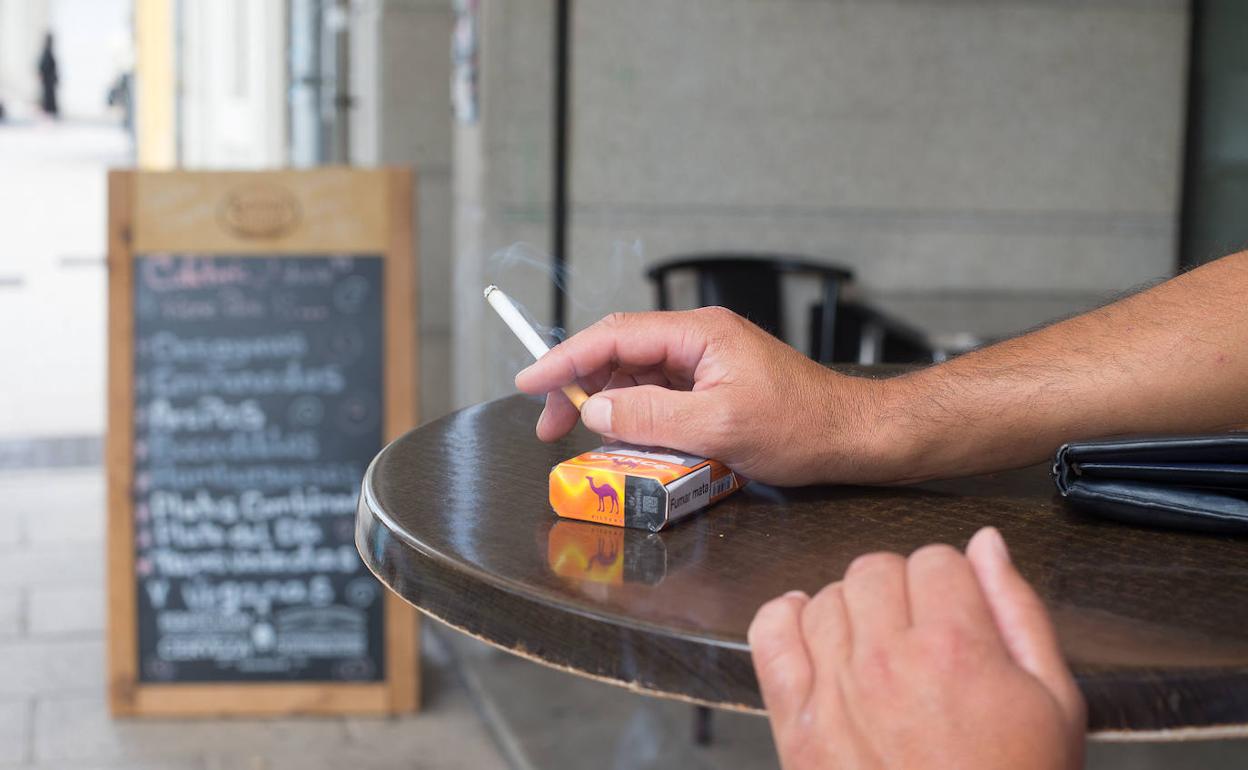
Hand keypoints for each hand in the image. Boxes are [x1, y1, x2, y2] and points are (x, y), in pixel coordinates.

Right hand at [515, 307, 901, 485]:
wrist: (852, 437)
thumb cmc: (800, 428)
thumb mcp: (720, 428)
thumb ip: (652, 416)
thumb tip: (598, 411)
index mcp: (698, 334)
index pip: (614, 337)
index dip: (565, 359)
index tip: (529, 382)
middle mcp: (698, 339)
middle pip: (618, 352)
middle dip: (579, 386)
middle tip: (552, 428)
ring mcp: (705, 362)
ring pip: (636, 375)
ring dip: (606, 405)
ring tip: (584, 440)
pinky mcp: (713, 385)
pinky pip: (659, 395)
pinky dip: (634, 415)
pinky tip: (625, 440)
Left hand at [748, 527, 1085, 769]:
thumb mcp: (1056, 703)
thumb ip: (1018, 610)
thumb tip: (987, 542)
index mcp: (954, 647)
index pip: (937, 559)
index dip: (953, 583)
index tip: (960, 612)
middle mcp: (885, 658)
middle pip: (875, 569)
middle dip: (903, 590)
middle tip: (923, 633)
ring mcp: (833, 688)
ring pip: (826, 596)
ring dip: (852, 609)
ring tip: (878, 647)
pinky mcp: (795, 722)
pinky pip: (770, 636)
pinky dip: (785, 620)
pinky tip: (811, 629)